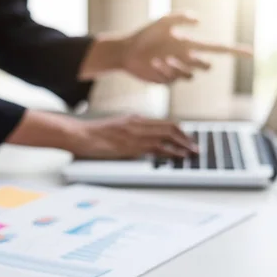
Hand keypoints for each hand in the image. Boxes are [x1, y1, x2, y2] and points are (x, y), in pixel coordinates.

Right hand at [68, 115, 197, 158]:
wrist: (81, 135)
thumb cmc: (94, 134)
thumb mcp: (116, 127)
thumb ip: (130, 130)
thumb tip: (142, 138)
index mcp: (135, 119)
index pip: (164, 123)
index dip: (180, 131)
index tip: (188, 138)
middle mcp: (138, 124)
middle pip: (170, 128)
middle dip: (186, 138)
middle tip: (195, 146)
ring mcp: (135, 135)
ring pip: (167, 137)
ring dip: (182, 145)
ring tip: (192, 153)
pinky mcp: (131, 146)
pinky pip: (156, 148)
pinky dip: (170, 152)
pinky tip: (177, 156)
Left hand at [121, 11, 252, 82]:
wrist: (126, 50)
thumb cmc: (145, 34)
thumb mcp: (163, 21)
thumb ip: (182, 17)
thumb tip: (200, 20)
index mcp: (190, 45)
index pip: (217, 49)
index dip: (234, 52)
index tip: (250, 53)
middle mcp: (185, 59)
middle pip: (205, 65)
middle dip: (199, 62)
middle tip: (186, 54)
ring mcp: (176, 71)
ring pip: (189, 74)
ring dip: (177, 66)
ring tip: (161, 58)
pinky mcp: (165, 81)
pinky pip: (172, 79)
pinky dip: (164, 70)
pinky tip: (154, 63)